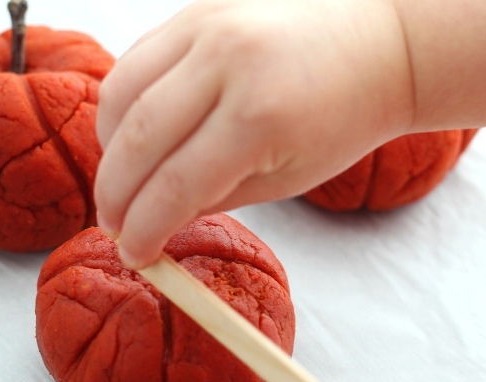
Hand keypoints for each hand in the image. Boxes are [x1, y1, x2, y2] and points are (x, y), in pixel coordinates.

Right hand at [94, 0, 412, 267]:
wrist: (376, 41)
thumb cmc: (342, 117)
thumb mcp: (286, 177)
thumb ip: (214, 198)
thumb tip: (156, 219)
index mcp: (261, 115)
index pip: (176, 185)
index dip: (144, 228)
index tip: (134, 253)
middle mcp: (227, 61)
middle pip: (136, 140)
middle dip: (114, 195)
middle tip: (111, 224)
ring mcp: (206, 26)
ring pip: (119, 94)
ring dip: (108, 149)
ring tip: (121, 181)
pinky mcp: (195, 10)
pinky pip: (134, 61)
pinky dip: (122, 105)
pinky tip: (132, 135)